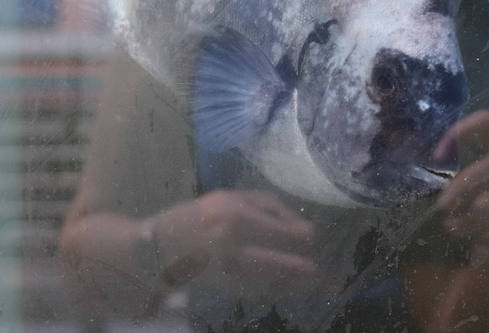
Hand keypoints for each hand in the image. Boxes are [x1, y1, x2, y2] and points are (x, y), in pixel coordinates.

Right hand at [152, 189, 326, 299]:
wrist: (159, 246)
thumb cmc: (200, 214)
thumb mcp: (231, 197)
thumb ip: (267, 206)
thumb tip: (302, 227)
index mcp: (235, 214)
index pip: (278, 229)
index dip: (300, 236)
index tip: (313, 237)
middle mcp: (233, 242)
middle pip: (279, 259)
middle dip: (306, 271)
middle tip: (329, 278)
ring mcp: (228, 267)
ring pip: (273, 280)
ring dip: (298, 285)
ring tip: (321, 286)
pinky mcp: (225, 286)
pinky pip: (260, 291)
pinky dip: (280, 291)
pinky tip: (294, 289)